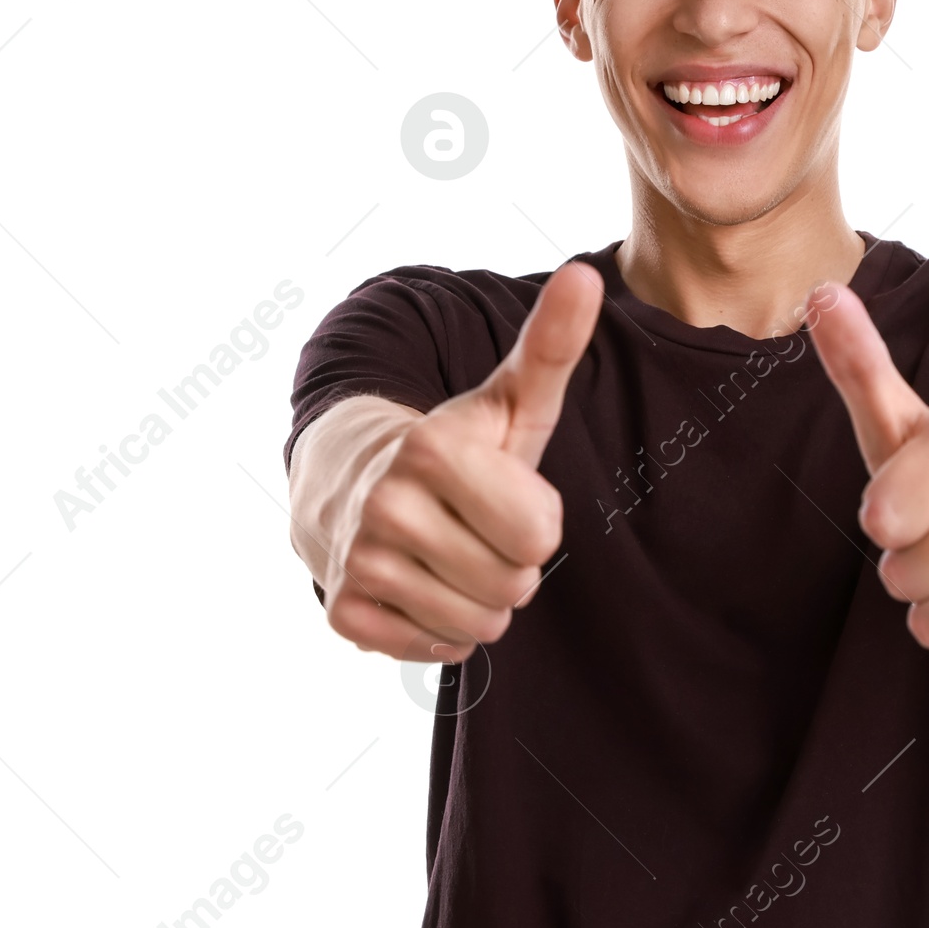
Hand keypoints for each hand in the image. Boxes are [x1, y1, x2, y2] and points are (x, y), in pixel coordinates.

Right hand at [326, 260, 604, 663]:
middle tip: (476, 527)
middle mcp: (385, 505)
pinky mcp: (342, 613)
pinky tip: (421, 582)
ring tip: (451, 553)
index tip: (503, 492)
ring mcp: (358, 562)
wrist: (351, 476)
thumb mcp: (510, 400)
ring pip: (480, 626)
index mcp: (433, 449)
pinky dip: (441, 627)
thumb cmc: (456, 445)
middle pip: (514, 587)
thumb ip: (552, 345)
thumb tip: (586, 276)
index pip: (540, 536)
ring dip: (480, 599)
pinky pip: (438, 651)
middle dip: (511, 564)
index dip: (536, 520)